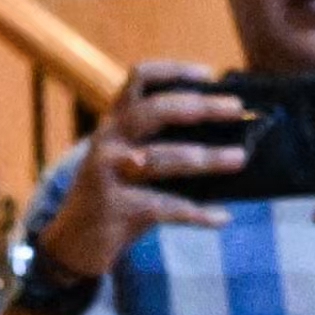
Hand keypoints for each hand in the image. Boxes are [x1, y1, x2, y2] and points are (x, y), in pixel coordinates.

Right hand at [35, 60, 254, 281]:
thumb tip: (228, 139)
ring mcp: (107, 173)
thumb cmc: (117, 195)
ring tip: (239, 158)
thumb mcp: (129, 161)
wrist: (74, 243)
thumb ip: (162, 144)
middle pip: (155, 110)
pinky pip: (165, 207)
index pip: (138, 79)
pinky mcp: (115, 208)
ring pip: (163, 159)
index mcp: (114, 123)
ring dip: (206, 159)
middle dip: (199, 107)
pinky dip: (197, 214)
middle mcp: (108, 141)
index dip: (173, 71)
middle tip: (236, 108)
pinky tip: (222, 218)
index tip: (208, 73)